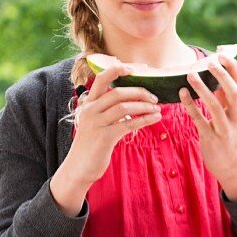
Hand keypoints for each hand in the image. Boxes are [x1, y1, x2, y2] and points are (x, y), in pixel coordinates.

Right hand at [50, 64, 161, 214]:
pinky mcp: (104, 137)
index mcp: (88, 103)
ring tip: (157, 108)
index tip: (133, 69)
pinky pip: (128, 124)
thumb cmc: (91, 145)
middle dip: (140, 92)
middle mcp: (90, 110)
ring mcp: (97, 123)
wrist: (78, 168)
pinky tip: (155, 118)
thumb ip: (106, 111)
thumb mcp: (95, 123)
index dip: (117, 70)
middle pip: (118, 93)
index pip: (101, 79)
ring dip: (144, 106)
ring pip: (124, 107)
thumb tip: (129, 102)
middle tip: (155, 96)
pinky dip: (145, 120)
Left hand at [179, 53, 236, 199]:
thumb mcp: (232, 117)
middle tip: (210, 61)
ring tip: (190, 74)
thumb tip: (216, 79)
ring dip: (203, 89)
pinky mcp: (211, 140)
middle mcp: (236, 118)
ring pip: (215, 106)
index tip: (223, 54)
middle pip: (233, 92)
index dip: (233, 68)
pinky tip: (182, 93)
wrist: (233, 167)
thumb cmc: (230, 137)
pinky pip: (200, 121)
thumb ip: (225, 100)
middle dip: (222, 75)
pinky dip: (191, 106)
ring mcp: (225, 130)